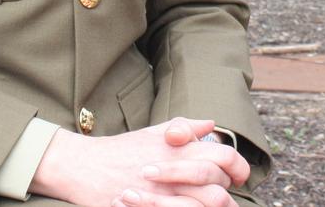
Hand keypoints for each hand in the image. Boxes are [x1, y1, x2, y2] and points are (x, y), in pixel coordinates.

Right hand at [30, 117, 248, 206]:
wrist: (86, 168)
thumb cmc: (121, 150)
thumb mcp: (153, 133)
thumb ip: (184, 128)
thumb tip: (211, 125)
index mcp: (179, 148)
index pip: (224, 156)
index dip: (238, 167)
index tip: (237, 176)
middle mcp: (176, 170)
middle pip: (219, 186)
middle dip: (225, 193)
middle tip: (220, 195)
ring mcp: (165, 193)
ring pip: (207, 205)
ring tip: (205, 206)